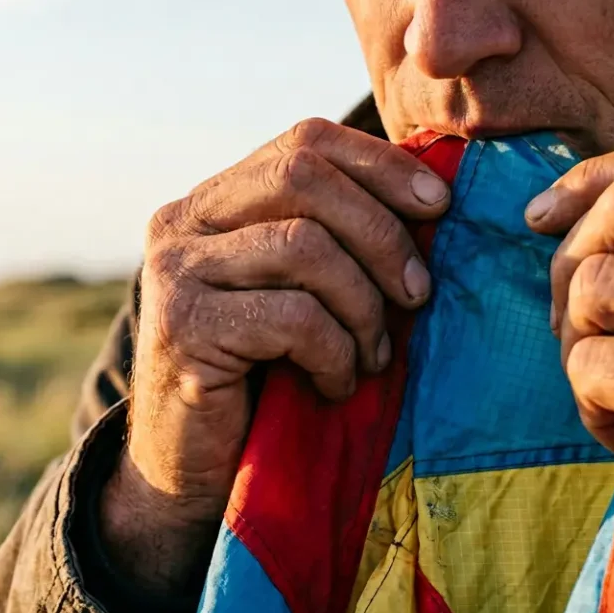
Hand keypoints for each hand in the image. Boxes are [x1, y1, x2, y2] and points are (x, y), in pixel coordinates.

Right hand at [102, 119, 449, 594]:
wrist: (186, 471)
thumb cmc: (259, 380)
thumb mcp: (295, 293)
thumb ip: (331, 239)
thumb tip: (433, 196)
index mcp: (211, 202)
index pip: (303, 141)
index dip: (380, 163)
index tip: (438, 206)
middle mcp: (181, 223)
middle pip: (304, 179)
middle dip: (382, 235)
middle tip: (418, 295)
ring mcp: (175, 273)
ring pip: (305, 247)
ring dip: (362, 308)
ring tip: (371, 356)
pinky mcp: (183, 329)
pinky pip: (294, 317)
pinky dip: (334, 354)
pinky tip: (333, 385)